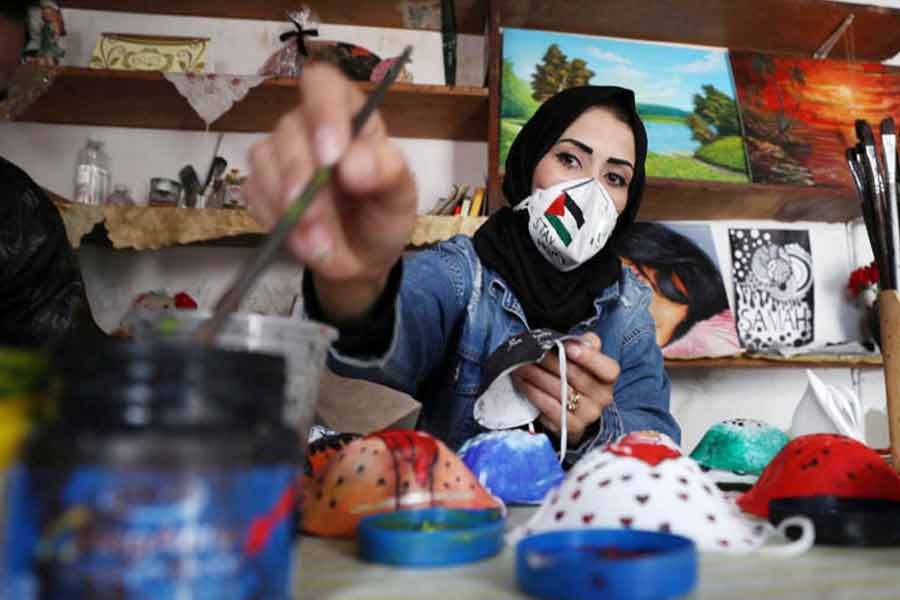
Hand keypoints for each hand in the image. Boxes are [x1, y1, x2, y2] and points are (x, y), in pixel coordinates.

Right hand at [244, 65, 417, 321]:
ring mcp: (281, 154)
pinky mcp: (261, 185)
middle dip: (301, 177)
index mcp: (349, 115)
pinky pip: (253, 192)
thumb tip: (351, 164)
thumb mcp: (401, 195)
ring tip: (317, 244)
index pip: (324, 84)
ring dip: (287, 206)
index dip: (322, 112)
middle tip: (316, 219)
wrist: (362, 258)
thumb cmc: (383, 214)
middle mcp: (309, 126)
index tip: (330, 157)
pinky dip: (274, 219)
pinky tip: (300, 239)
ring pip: (264, 159)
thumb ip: (388, 172)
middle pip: (289, 128)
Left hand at [512, 332, 619, 444]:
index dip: (589, 358)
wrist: (573, 408)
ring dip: (538, 377)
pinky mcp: (572, 427)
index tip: (568, 348)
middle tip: (532, 352)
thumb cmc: (576, 376)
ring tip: (522, 366)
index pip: (608, 369)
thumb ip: (585, 344)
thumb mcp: (584, 357)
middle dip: (551, 362)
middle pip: (577, 377)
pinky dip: (535, 394)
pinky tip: (524, 383)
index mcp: (608, 378)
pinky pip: (551, 408)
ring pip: (562, 392)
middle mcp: (603, 397)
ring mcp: (588, 414)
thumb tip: (576, 341)